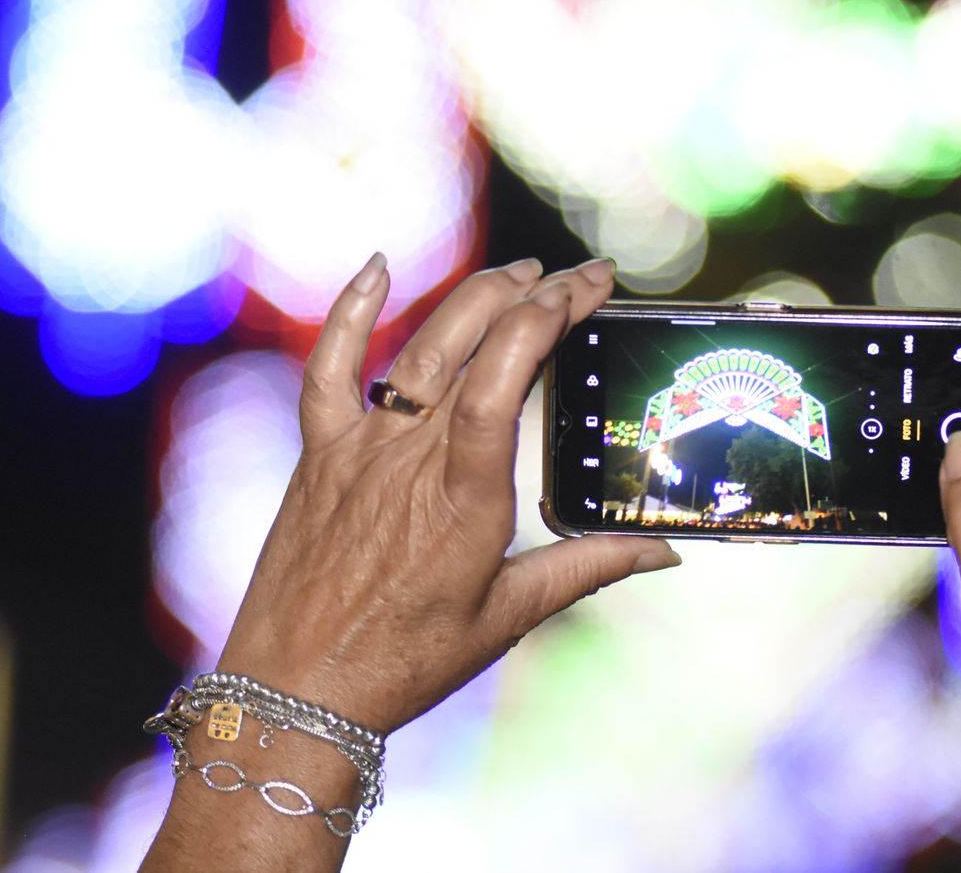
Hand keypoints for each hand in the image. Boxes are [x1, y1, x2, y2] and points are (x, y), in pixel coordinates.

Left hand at [216, 255, 680, 731]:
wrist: (294, 692)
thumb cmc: (403, 662)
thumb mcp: (508, 616)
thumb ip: (588, 569)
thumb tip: (666, 553)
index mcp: (466, 497)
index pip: (506, 377)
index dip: (545, 317)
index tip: (585, 288)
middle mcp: (412, 459)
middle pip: (472, 346)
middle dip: (532, 295)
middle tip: (577, 276)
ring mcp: (360, 450)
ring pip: (417, 347)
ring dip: (472, 298)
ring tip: (518, 272)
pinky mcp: (319, 455)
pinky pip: (327, 367)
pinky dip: (350, 311)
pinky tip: (380, 267)